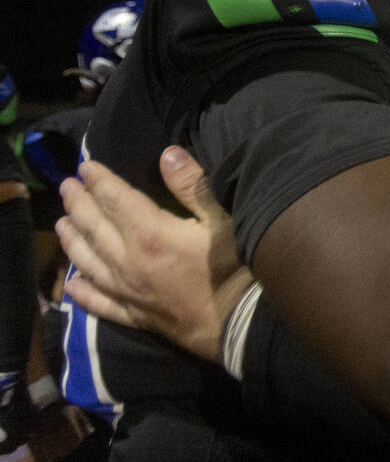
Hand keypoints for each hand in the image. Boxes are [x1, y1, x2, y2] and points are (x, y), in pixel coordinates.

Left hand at [56, 146, 252, 362]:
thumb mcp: (223, 219)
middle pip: (95, 227)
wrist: (239, 322)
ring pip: (88, 261)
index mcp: (150, 233)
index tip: (85, 166)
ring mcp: (127, 290)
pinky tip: (72, 284)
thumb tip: (167, 154)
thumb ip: (193, 186)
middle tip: (65, 186)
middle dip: (78, 203)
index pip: (115, 199)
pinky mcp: (132, 314)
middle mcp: (128, 261)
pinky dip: (82, 291)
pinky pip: (98, 301)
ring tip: (61, 223)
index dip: (100, 181)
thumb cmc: (235, 267)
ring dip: (73, 240)